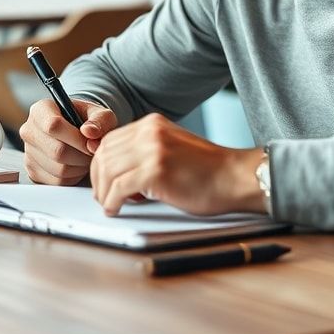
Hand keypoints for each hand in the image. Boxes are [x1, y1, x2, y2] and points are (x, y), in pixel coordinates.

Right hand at [20, 99, 117, 185]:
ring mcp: (29, 153)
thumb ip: (100, 119)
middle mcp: (30, 130)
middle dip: (81, 155)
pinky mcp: (33, 171)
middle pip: (56, 151)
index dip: (76, 138)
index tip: (91, 142)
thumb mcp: (99, 114)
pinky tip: (77, 165)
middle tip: (92, 152)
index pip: (53, 125)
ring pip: (59, 169)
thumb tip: (90, 132)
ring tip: (85, 156)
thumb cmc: (87, 121)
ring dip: (79, 167)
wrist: (77, 132)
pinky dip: (73, 177)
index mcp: (41, 110)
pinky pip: (57, 181)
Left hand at [90, 113, 264, 216]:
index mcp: (152, 124)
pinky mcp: (155, 170)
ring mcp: (152, 149)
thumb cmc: (208, 171)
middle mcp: (150, 131)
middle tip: (102, 197)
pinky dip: (112, 201)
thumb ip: (146, 151)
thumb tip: (119, 172)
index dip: (100, 164)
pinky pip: (118, 187)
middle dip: (98, 179)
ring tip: (110, 205)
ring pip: (108, 171)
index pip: (110, 140)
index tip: (102, 181)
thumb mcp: (172, 149)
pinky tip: (116, 209)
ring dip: (104, 193)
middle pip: (104, 154)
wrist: (234, 177)